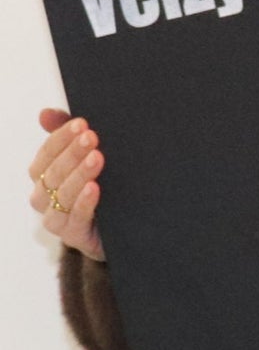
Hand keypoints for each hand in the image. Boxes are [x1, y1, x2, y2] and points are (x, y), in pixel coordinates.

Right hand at [27, 109, 105, 261]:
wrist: (122, 229)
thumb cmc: (102, 189)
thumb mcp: (89, 159)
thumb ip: (70, 137)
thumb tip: (45, 113)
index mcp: (45, 178)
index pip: (45, 155)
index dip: (60, 139)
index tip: (81, 123)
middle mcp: (46, 198)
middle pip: (52, 174)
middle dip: (72, 153)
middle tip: (91, 137)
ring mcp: (58, 219)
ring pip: (61, 196)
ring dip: (79, 174)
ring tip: (97, 158)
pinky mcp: (75, 236)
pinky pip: (75, 219)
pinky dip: (84, 202)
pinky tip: (94, 188)